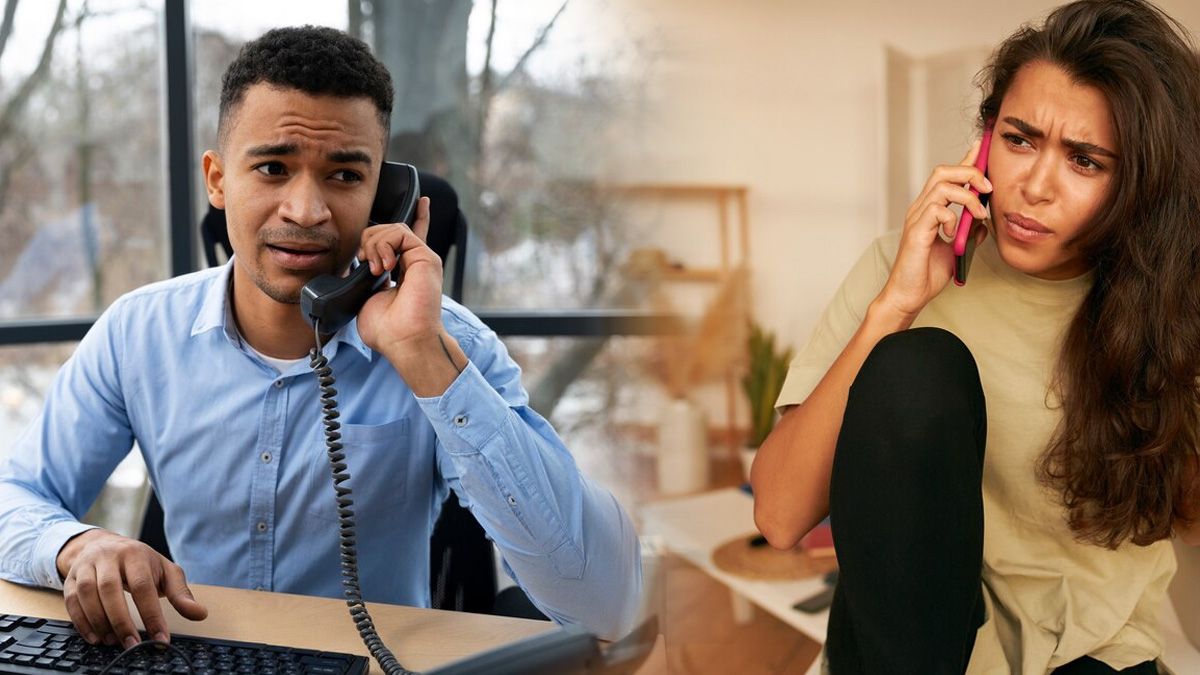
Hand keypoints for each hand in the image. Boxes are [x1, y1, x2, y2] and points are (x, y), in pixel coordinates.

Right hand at [57, 529, 206, 647]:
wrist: (103, 544)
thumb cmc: (139, 562)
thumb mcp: (165, 571)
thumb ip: (181, 593)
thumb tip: (200, 613)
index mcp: (136, 554)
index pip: (143, 586)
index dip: (151, 615)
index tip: (160, 639)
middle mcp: (109, 557)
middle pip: (110, 589)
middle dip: (122, 621)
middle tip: (132, 645)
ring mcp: (87, 566)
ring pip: (87, 593)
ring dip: (99, 622)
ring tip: (112, 642)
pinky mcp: (71, 578)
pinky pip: (71, 600)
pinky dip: (81, 621)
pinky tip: (94, 637)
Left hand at [354, 196, 444, 352]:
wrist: (404, 341)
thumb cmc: (387, 329)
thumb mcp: (367, 298)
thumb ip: (365, 278)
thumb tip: (356, 267)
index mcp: (406, 271)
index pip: (409, 238)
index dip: (417, 217)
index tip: (419, 201)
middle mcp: (416, 263)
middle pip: (390, 231)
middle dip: (369, 240)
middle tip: (364, 263)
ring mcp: (423, 259)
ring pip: (393, 229)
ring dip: (374, 244)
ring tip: (375, 268)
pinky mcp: (426, 258)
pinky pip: (401, 233)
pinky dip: (385, 245)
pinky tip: (384, 265)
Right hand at [877, 141, 991, 321]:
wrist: (909, 295)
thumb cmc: (926, 274)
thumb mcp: (958, 249)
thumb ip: (969, 231)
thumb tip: (984, 219)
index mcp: (930, 210)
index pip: (948, 176)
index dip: (965, 160)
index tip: (982, 148)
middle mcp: (921, 209)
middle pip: (943, 171)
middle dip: (969, 172)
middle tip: (988, 187)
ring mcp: (917, 218)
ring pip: (941, 185)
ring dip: (967, 195)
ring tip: (979, 213)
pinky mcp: (916, 231)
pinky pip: (936, 210)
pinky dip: (951, 216)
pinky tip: (954, 232)